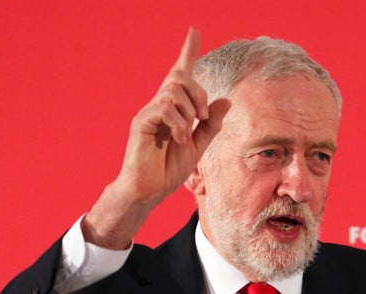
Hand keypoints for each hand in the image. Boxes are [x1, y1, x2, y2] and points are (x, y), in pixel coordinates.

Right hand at [83, 28, 230, 248]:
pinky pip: (163, 109)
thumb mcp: (198, 145)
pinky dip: (178, 123)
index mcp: (173, 109)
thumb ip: (210, 124)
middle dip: (198, 93)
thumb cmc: (169, 168)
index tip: (194, 31)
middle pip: (180, 79)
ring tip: (187, 132)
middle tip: (203, 116)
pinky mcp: (141, 123)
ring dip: (189, 110)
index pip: (180, 73)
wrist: (150, 190)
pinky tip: (178, 138)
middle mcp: (159, 105)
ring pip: (173, 91)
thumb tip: (224, 101)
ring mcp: (149, 113)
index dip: (187, 52)